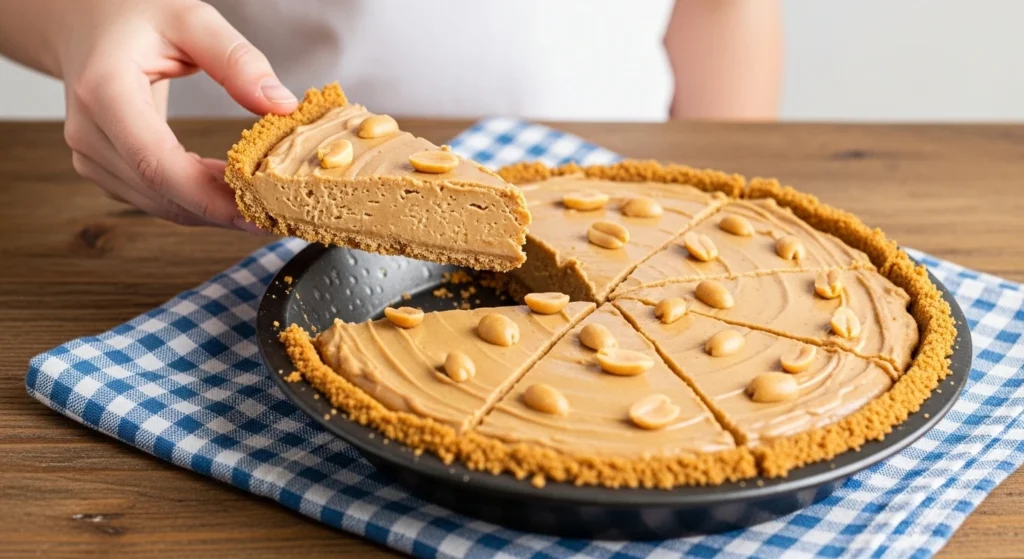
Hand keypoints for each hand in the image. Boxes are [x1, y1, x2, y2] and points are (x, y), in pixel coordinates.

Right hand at [59, 0, 297, 228]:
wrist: (85, 21)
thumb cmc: (135, 16)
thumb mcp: (191, 19)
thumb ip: (236, 59)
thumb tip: (281, 104)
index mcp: (104, 92)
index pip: (157, 164)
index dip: (208, 199)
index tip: (256, 214)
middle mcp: (89, 131)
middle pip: (161, 193)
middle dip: (221, 210)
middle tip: (275, 214)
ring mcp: (90, 154)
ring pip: (160, 203)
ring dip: (211, 209)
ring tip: (260, 202)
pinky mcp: (102, 167)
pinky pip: (154, 197)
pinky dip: (194, 200)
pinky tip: (229, 189)